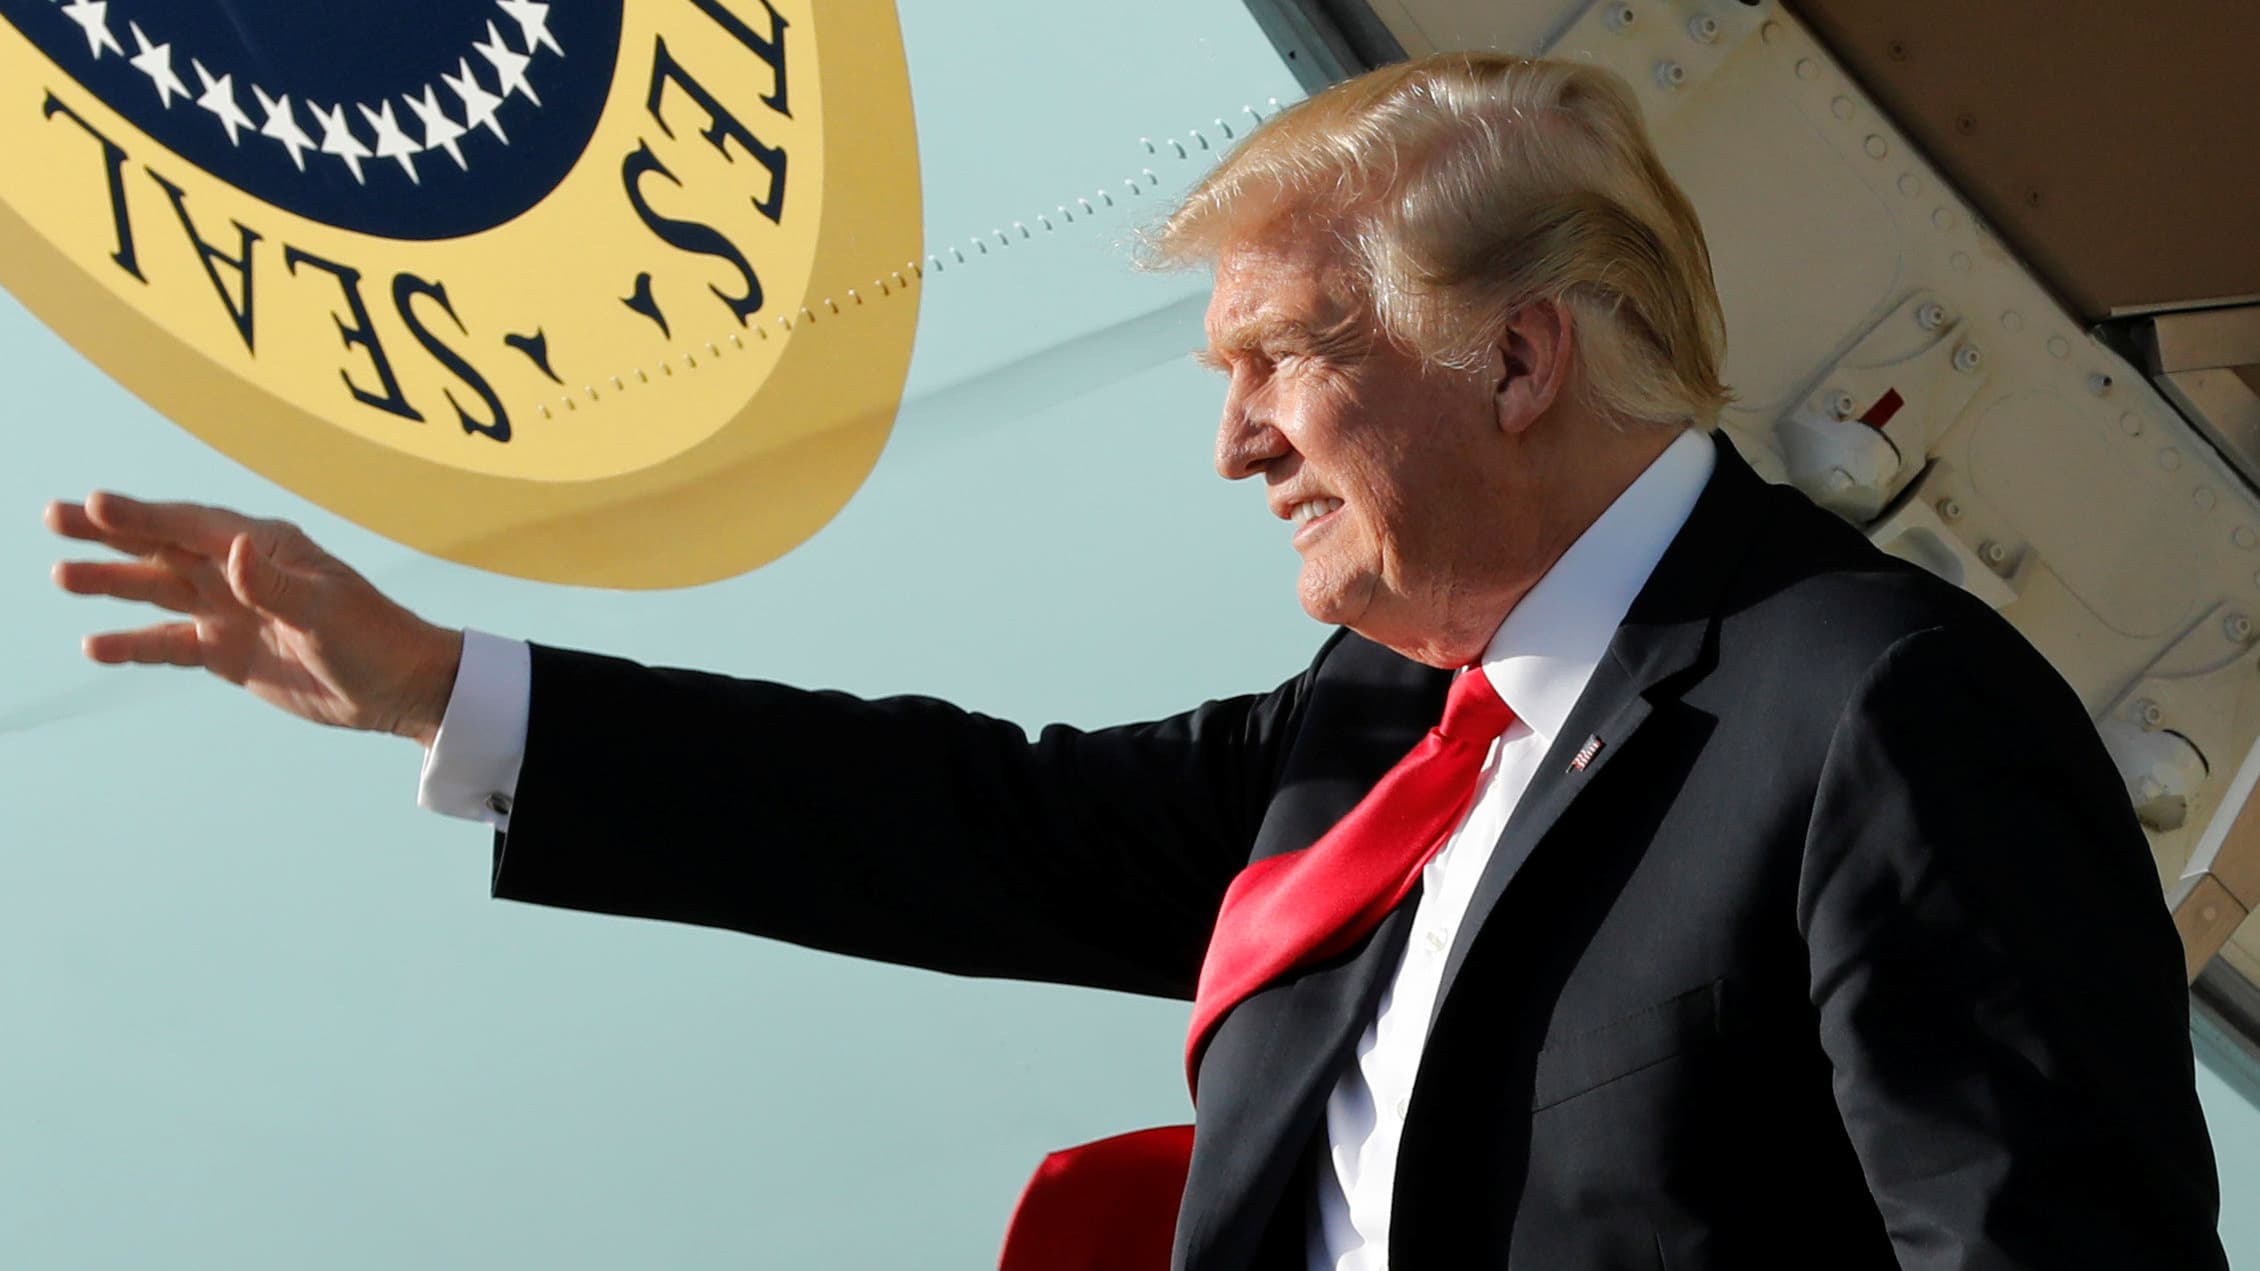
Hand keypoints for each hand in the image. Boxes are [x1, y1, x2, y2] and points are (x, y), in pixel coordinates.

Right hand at [46, 493, 462, 745]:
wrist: (399, 689)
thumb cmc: (373, 638)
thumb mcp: (325, 612)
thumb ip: (274, 586)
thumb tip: (236, 553)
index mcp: (265, 548)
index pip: (191, 525)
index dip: (143, 516)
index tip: (94, 505)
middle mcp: (240, 572)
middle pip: (163, 546)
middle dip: (109, 534)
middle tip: (52, 517)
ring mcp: (230, 611)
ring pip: (158, 591)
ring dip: (112, 583)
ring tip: (60, 576)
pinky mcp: (228, 652)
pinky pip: (170, 644)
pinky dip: (134, 645)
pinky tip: (95, 645)